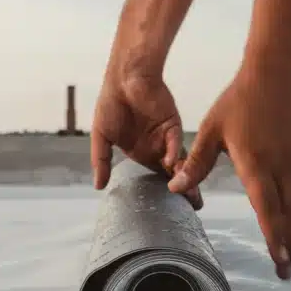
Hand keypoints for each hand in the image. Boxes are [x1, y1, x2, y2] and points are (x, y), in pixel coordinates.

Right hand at [91, 72, 201, 208]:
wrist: (125, 77)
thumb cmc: (111, 102)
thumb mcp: (101, 136)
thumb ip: (101, 161)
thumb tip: (97, 186)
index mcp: (141, 152)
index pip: (154, 177)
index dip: (162, 193)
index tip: (170, 213)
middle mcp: (156, 147)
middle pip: (172, 174)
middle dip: (182, 191)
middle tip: (192, 210)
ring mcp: (166, 137)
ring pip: (178, 163)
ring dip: (185, 178)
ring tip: (193, 198)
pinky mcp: (173, 125)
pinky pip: (175, 143)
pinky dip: (174, 155)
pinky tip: (173, 167)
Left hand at [170, 69, 290, 279]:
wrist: (275, 74)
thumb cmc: (240, 101)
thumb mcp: (212, 131)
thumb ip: (196, 162)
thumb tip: (175, 187)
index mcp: (256, 165)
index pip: (268, 210)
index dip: (275, 238)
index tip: (280, 261)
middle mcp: (280, 169)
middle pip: (290, 216)